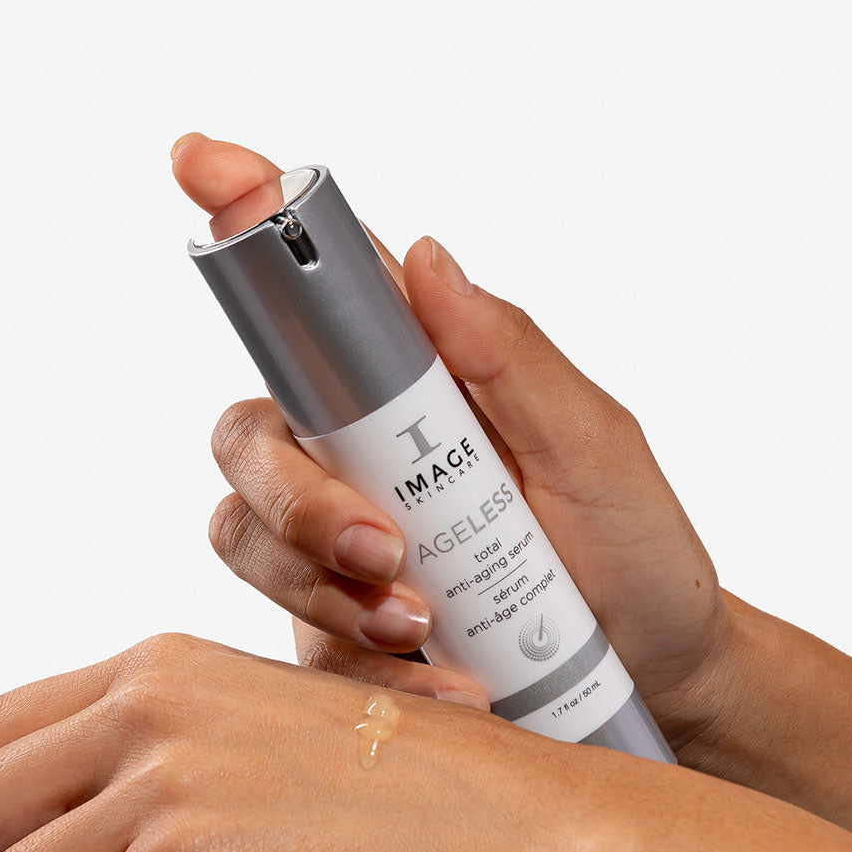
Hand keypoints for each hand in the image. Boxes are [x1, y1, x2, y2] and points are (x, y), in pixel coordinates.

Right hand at [173, 135, 728, 753]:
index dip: (248, 220)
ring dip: (318, 585)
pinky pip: (295, 645)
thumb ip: (511, 359)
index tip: (202, 158)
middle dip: (294, 498)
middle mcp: (352, 456)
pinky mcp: (330, 633)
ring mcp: (331, 547)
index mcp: (410, 387)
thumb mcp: (595, 447)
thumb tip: (426, 257)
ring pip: (243, 539)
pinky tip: (450, 692)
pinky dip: (358, 666)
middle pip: (247, 439)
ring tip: (421, 626)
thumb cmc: (633, 551)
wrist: (650, 675)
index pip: (314, 301)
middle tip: (382, 546)